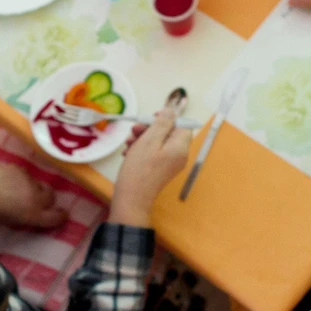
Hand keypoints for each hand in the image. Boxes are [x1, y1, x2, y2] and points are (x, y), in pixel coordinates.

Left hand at [0, 163, 66, 228]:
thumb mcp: (7, 220)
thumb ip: (26, 217)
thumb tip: (35, 214)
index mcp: (31, 214)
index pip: (57, 217)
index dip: (61, 217)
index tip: (61, 216)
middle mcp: (34, 197)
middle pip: (52, 198)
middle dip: (48, 201)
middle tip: (36, 204)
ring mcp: (29, 180)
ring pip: (41, 185)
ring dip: (36, 190)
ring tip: (19, 192)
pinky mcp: (21, 169)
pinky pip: (29, 177)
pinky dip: (24, 181)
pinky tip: (9, 182)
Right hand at [110, 110, 191, 226]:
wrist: (131, 199)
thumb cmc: (140, 169)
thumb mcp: (150, 140)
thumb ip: (163, 123)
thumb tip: (172, 111)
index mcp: (181, 148)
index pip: (182, 126)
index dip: (168, 119)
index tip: (152, 118)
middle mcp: (178, 156)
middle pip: (168, 133)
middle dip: (149, 129)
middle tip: (134, 129)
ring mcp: (169, 164)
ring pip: (157, 143)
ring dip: (141, 139)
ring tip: (128, 143)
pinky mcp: (158, 170)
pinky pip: (152, 154)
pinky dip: (140, 150)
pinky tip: (128, 152)